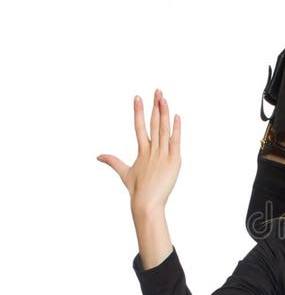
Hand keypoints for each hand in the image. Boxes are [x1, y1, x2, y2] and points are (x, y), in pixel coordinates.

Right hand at [97, 88, 181, 211]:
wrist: (147, 203)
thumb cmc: (137, 191)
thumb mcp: (124, 173)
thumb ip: (113, 162)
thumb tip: (98, 156)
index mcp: (141, 151)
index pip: (139, 126)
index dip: (138, 111)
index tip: (137, 97)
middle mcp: (151, 150)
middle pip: (154, 123)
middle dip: (155, 106)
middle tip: (157, 90)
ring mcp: (163, 154)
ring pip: (164, 129)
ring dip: (164, 112)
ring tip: (163, 98)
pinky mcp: (173, 161)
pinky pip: (175, 141)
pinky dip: (176, 129)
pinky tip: (176, 116)